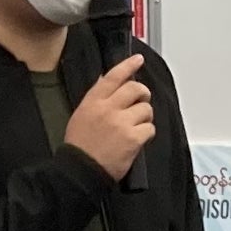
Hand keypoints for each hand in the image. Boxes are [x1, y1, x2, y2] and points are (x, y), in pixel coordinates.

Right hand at [64, 54, 154, 181]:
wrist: (81, 170)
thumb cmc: (80, 146)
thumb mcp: (81, 115)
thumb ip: (96, 98)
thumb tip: (106, 81)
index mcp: (93, 101)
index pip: (113, 76)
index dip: (128, 65)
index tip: (138, 60)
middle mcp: (108, 108)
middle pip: (135, 89)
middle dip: (143, 94)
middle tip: (142, 101)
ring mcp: (122, 123)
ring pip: (146, 109)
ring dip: (144, 117)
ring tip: (136, 126)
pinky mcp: (133, 139)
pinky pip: (149, 128)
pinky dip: (147, 133)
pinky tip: (137, 139)